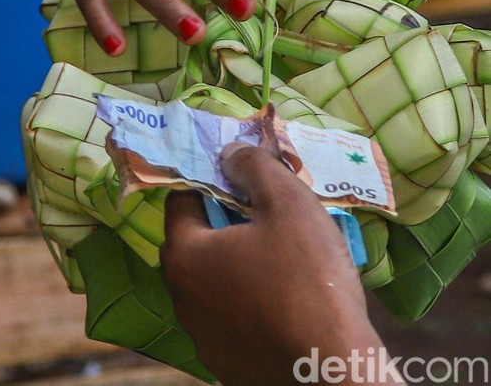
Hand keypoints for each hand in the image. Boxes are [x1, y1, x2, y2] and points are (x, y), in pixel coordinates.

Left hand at [161, 143, 389, 385]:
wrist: (334, 368)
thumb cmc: (308, 277)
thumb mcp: (287, 202)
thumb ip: (253, 167)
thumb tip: (228, 152)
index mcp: (186, 255)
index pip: (181, 199)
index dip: (211, 181)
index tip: (242, 177)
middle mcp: (182, 299)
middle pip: (194, 242)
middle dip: (222, 222)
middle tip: (264, 214)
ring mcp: (203, 337)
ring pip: (212, 282)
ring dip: (234, 264)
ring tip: (278, 257)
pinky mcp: (226, 364)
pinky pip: (229, 317)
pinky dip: (246, 302)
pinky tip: (282, 299)